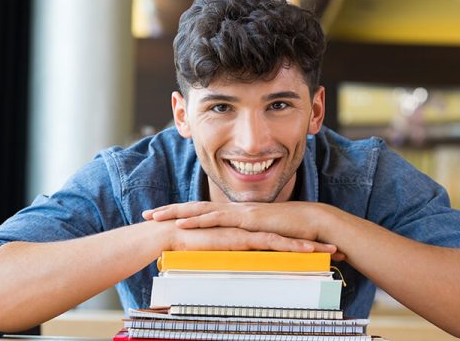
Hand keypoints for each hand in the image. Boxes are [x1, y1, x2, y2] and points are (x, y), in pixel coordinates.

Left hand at [145, 202, 344, 258]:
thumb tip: (236, 251)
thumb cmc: (290, 233)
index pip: (202, 213)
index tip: (161, 218)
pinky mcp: (246, 219)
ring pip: (200, 210)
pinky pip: (217, 219)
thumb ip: (248, 242)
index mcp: (234, 215)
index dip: (181, 214)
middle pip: (194, 208)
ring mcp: (238, 212)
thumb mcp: (263, 239)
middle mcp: (233, 210)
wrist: (312, 224)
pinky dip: (198, 221)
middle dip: (169, 210)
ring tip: (155, 216)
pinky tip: (181, 223)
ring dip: (175, 213)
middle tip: (147, 214)